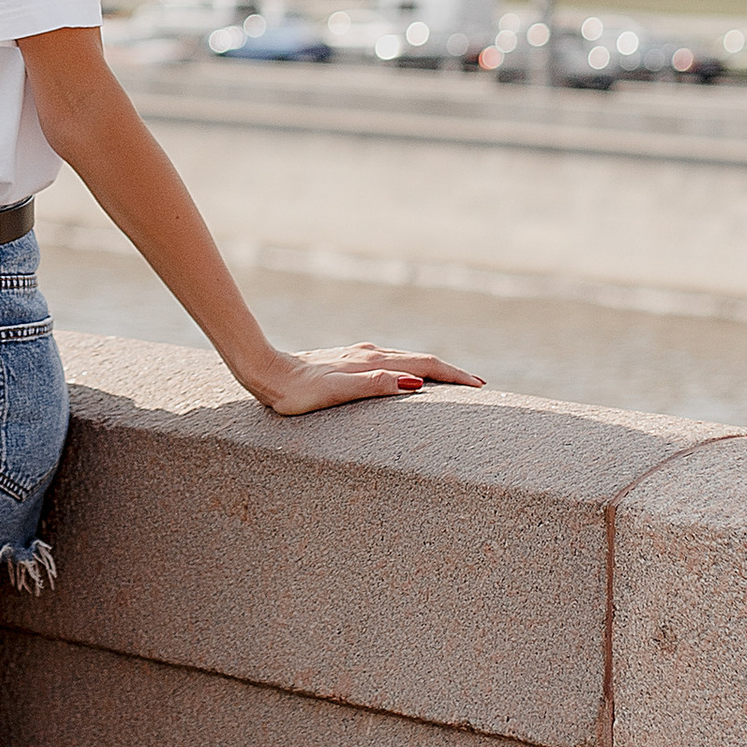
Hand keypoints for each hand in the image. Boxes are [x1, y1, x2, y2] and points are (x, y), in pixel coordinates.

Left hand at [242, 342, 482, 416]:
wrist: (266, 373)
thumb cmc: (298, 391)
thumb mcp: (336, 392)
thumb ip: (374, 385)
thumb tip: (414, 384)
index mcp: (373, 361)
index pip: (425, 366)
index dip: (454, 375)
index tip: (479, 386)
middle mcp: (370, 353)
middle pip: (421, 360)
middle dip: (450, 372)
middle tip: (476, 386)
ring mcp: (359, 355)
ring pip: (406, 360)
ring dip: (432, 371)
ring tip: (451, 383)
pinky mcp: (348, 360)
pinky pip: (390, 363)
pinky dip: (410, 370)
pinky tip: (406, 378)